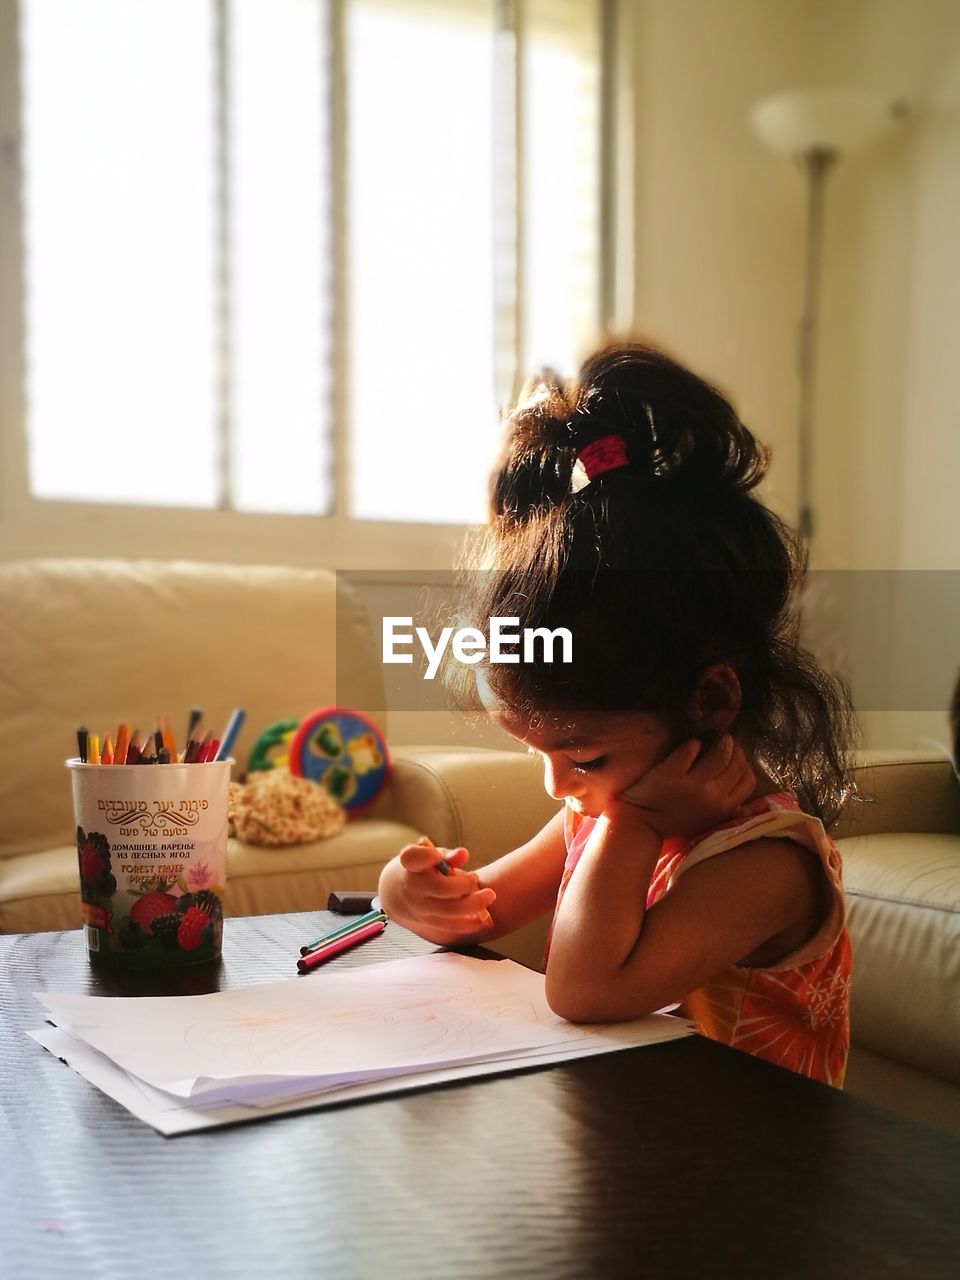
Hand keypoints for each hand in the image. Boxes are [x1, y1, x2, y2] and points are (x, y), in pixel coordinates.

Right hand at [388, 837, 495, 937]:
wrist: (397, 893)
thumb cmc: (421, 869)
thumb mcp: (429, 855)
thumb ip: (447, 855)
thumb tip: (463, 854)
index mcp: (410, 863)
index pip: (412, 858)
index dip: (425, 857)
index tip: (436, 855)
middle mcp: (412, 886)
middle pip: (440, 888)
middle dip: (463, 885)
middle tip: (476, 877)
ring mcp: (418, 907)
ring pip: (447, 910)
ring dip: (472, 905)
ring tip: (489, 896)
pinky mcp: (426, 923)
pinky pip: (448, 926)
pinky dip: (467, 924)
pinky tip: (482, 920)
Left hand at [614, 734, 755, 839]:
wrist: (640, 824)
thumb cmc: (674, 821)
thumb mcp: (706, 823)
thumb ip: (724, 812)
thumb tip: (741, 805)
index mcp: (723, 809)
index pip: (748, 781)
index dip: (745, 765)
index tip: (737, 758)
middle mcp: (711, 797)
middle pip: (736, 764)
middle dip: (735, 749)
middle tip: (727, 742)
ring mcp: (691, 785)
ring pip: (719, 754)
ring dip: (720, 742)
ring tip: (714, 739)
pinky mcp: (670, 774)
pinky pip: (690, 749)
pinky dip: (693, 743)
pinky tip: (690, 745)